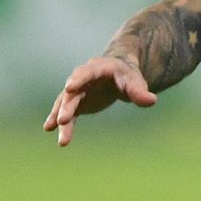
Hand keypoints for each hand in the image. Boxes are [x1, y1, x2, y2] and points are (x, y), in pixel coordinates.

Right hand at [42, 57, 158, 145]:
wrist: (118, 75)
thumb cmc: (128, 76)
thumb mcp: (135, 81)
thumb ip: (140, 91)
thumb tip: (151, 100)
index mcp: (98, 68)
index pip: (87, 72)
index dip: (79, 79)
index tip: (69, 88)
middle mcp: (83, 78)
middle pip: (73, 91)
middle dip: (67, 105)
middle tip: (63, 120)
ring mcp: (77, 90)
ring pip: (66, 103)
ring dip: (60, 117)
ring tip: (56, 133)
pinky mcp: (76, 102)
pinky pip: (66, 111)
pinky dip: (57, 119)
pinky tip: (48, 129)